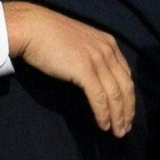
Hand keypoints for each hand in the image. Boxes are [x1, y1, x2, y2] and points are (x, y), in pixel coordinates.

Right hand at [4, 1, 133, 137]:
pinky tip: (103, 125)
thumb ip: (91, 53)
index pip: (126, 74)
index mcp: (107, 42)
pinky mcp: (84, 70)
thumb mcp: (79, 40)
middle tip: (125, 127)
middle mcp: (106, 50)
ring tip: (117, 132)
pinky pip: (99, 98)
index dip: (128, 96)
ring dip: (118, 117)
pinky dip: (103, 114)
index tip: (126, 110)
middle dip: (128, 110)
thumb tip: (95, 75)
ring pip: (115, 95)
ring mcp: (96, 60)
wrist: (31, 27)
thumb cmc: (49, 33)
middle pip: (125, 86)